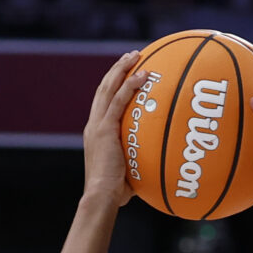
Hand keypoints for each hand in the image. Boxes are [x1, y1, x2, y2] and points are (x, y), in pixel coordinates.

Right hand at [83, 49, 144, 206]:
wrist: (101, 196)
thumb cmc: (115, 194)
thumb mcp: (127, 173)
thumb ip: (138, 163)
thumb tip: (159, 167)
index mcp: (96, 133)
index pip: (103, 103)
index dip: (112, 85)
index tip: (125, 73)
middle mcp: (93, 125)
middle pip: (104, 89)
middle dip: (116, 70)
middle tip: (131, 56)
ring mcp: (97, 125)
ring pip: (108, 88)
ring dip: (121, 69)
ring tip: (135, 55)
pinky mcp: (104, 129)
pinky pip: (118, 101)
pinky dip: (129, 85)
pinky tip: (142, 74)